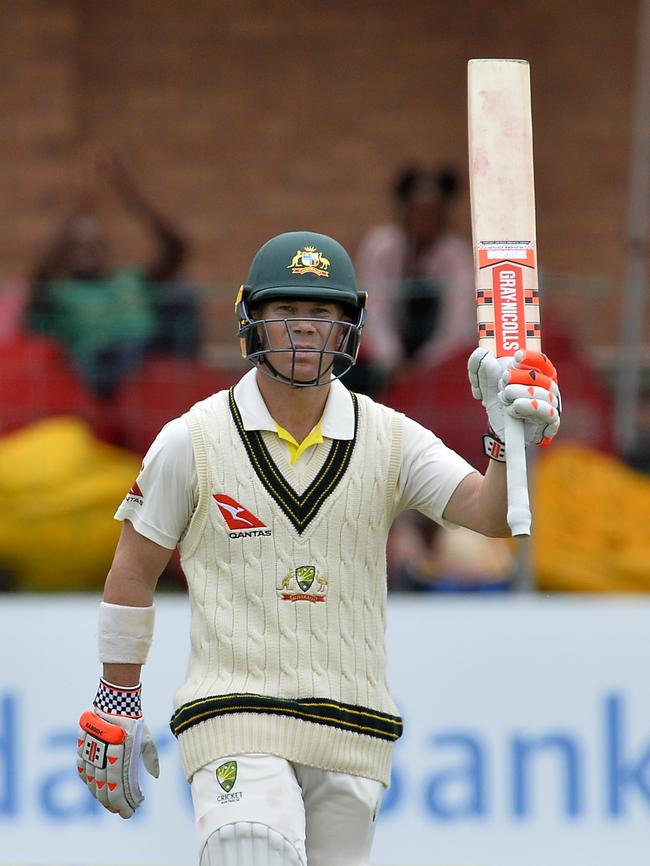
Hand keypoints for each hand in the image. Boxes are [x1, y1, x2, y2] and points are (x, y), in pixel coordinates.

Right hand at [77, 686, 158, 817]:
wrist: (115, 703)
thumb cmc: (134, 722)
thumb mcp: (146, 739)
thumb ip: (151, 757)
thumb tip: (155, 776)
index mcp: (121, 755)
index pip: (120, 788)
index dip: (124, 803)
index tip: (131, 812)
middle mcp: (105, 757)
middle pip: (105, 789)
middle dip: (113, 804)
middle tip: (121, 812)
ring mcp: (91, 753)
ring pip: (92, 783)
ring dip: (100, 796)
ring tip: (109, 804)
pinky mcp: (82, 747)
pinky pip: (82, 770)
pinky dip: (87, 782)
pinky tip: (93, 788)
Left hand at [468, 347, 560, 445]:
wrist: (500, 431)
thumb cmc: (499, 405)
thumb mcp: (487, 387)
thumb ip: (483, 370)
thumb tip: (484, 355)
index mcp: (538, 377)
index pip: (542, 363)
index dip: (531, 358)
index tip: (516, 357)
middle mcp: (548, 390)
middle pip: (544, 378)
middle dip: (522, 377)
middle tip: (504, 379)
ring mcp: (551, 406)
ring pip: (545, 394)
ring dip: (521, 393)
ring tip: (504, 396)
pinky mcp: (551, 424)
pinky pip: (548, 412)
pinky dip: (529, 407)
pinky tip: (513, 408)